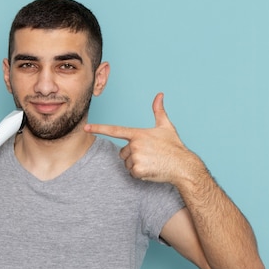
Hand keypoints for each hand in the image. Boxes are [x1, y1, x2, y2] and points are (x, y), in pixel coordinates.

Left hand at [85, 93, 200, 183]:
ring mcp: (136, 157)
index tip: (86, 128)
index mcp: (138, 134)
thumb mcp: (166, 126)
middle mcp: (135, 145)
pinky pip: (132, 173)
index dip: (99, 128)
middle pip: (123, 153)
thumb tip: (159, 95)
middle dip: (133, 155)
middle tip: (149, 155)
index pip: (115, 130)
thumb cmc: (174, 146)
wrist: (182, 166)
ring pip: (127, 163)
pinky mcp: (138, 170)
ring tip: (151, 162)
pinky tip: (151, 170)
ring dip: (137, 165)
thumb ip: (159, 111)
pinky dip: (140, 174)